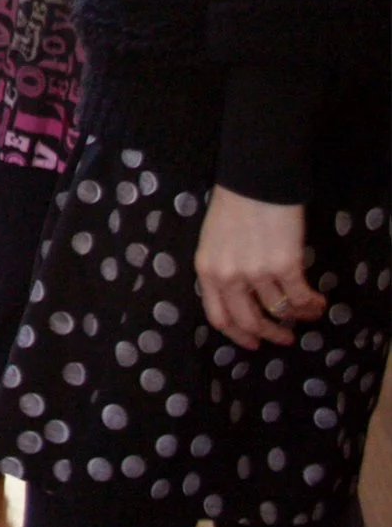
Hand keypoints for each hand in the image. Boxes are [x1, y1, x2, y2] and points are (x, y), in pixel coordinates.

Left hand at [196, 187, 325, 349]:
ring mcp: (256, 272)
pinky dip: (312, 304)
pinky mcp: (284, 265)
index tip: (254, 343)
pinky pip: (300, 297)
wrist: (254, 182)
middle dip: (269, 334)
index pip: (219, 317)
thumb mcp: (212, 243)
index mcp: (206, 270)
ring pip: (279, 310)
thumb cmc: (233, 207)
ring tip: (308, 314)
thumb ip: (222, 271)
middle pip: (249, 321)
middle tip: (285, 338)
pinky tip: (319, 302)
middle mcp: (228, 276)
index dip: (238, 335)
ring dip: (298, 317)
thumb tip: (242, 298)